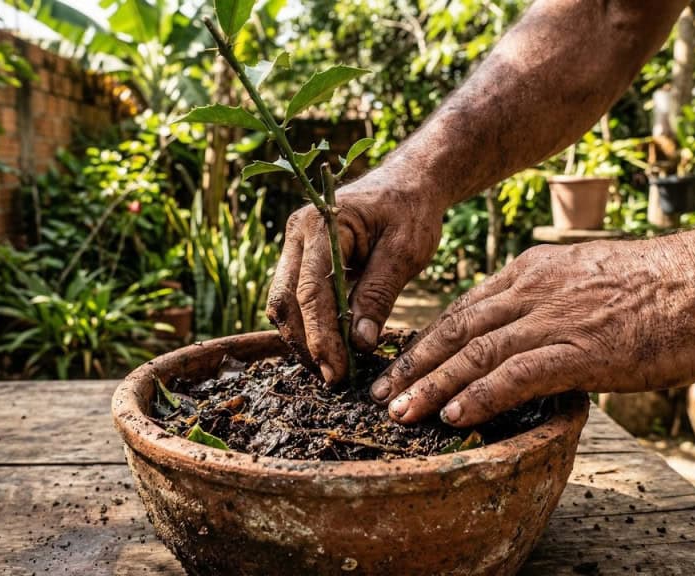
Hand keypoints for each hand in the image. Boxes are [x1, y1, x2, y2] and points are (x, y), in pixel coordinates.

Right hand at [266, 172, 444, 384]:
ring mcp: (295, 246)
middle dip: (306, 343)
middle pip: (285, 300)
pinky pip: (296, 298)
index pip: (311, 291)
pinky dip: (309, 325)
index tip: (336, 371)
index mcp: (320, 224)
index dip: (321, 336)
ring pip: (284, 303)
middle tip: (333, 378)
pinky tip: (330, 349)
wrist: (409, 183)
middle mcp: (297, 233)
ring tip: (332, 369)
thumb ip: (379, 295)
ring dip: (304, 338)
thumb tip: (359, 343)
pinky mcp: (302, 259)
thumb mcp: (404, 252)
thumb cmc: (410, 211)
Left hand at [370, 237, 694, 426]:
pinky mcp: (579, 349)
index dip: (431, 339)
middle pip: (457, 330)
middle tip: (381, 392)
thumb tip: (540, 329)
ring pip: (474, 354)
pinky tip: (454, 417)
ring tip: (399, 412)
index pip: (467, 308)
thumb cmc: (665, 285)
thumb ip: (557, 300)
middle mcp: (533, 291)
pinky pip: (515, 375)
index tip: (406, 363)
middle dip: (414, 364)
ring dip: (432, 386)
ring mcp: (553, 319)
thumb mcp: (594, 279)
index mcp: (534, 272)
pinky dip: (480, 397)